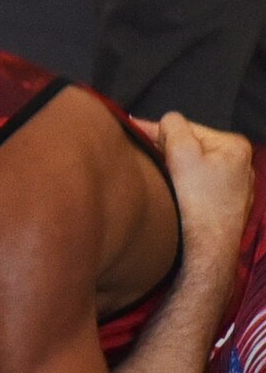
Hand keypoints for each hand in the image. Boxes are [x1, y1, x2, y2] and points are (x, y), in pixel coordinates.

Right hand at [139, 112, 253, 304]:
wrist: (207, 251)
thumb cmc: (198, 206)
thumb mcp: (181, 155)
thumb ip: (172, 128)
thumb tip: (165, 122)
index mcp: (233, 146)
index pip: (186, 129)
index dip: (157, 132)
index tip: (132, 130)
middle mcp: (239, 164)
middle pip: (191, 148)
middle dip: (167, 153)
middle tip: (143, 161)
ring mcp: (233, 188)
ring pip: (193, 169)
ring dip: (174, 172)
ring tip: (158, 181)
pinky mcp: (224, 208)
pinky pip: (197, 189)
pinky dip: (182, 190)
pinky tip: (172, 198)